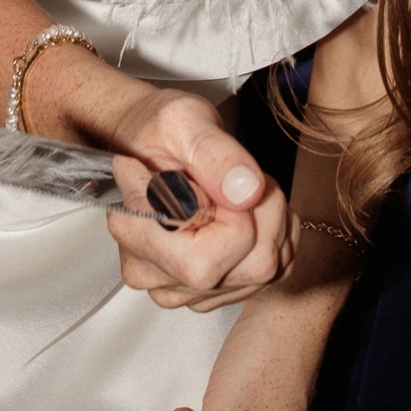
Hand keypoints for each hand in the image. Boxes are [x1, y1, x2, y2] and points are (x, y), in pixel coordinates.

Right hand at [100, 86, 290, 311]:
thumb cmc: (159, 132)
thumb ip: (215, 153)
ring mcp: (182, 287)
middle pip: (251, 266)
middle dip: (265, 212)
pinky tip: (248, 210)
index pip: (206, 260)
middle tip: (239, 177)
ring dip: (271, 220)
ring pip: (267, 269)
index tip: (221, 180)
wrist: (150, 145)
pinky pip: (275, 269)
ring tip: (238, 190)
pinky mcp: (210, 290)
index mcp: (135, 232)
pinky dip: (275, 233)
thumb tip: (247, 192)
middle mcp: (153, 271)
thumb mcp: (183, 120)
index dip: (237, 214)